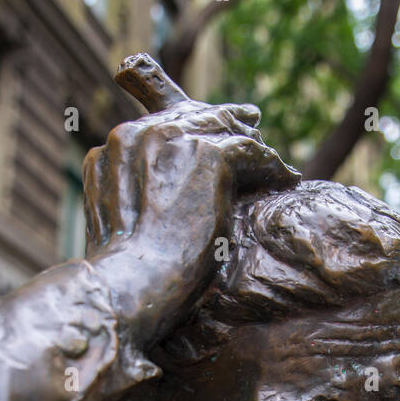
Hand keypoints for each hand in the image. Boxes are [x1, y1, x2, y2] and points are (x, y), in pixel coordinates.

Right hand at [83, 54, 299, 348]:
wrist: (133, 283)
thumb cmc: (124, 274)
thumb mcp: (117, 224)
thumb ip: (133, 197)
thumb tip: (153, 204)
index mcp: (112, 149)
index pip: (161, 124)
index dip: (192, 124)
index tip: (214, 130)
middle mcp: (139, 133)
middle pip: (192, 117)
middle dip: (224, 122)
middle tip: (253, 127)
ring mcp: (174, 140)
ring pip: (223, 129)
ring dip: (251, 144)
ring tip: (274, 162)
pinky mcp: (208, 154)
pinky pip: (250, 150)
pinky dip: (272, 165)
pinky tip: (288, 179)